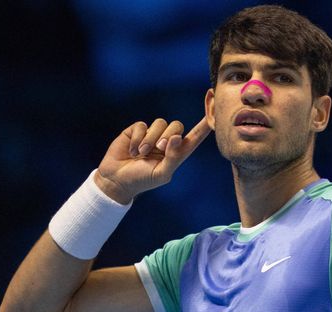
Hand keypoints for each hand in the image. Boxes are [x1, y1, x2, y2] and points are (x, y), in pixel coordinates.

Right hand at [95, 118, 211, 203]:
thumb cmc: (142, 180)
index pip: (194, 136)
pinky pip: (142, 125)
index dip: (204, 124)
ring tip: (140, 154)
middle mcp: (166, 141)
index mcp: (177, 153)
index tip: (215, 110)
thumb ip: (173, 157)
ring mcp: (151, 134)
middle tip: (158, 149)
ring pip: (160, 123)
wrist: (116, 180)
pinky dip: (138, 139)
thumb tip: (178, 137)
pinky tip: (132, 151)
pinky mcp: (136, 130)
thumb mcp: (161, 173)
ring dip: (150, 139)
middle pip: (177, 125)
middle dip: (168, 136)